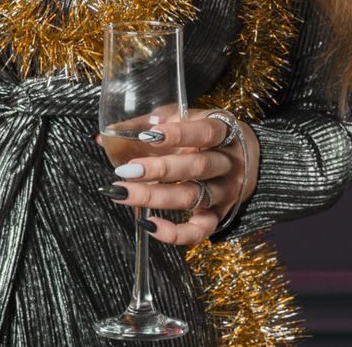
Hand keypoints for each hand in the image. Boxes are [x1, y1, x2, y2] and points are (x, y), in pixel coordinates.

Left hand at [94, 110, 254, 247]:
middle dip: (160, 170)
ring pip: (193, 196)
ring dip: (156, 197)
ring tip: (123, 193)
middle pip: (197, 167)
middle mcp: (229, 162)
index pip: (206, 132)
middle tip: (126, 170)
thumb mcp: (184, 117)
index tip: (149, 135)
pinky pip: (199, 230)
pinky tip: (149, 224)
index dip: (180, 134)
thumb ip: (147, 123)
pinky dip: (175, 233)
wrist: (249, 157)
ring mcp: (226, 191)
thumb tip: (102, 135)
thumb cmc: (205, 132)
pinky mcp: (220, 215)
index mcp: (224, 131)